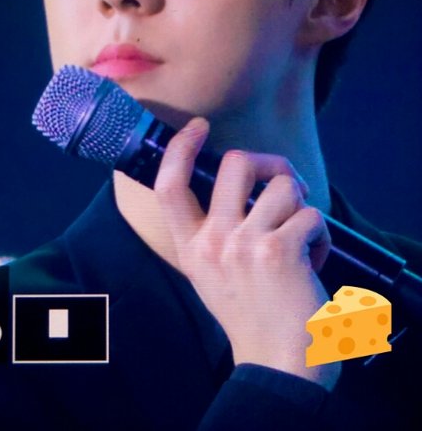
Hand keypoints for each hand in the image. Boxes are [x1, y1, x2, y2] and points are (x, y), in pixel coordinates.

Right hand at [154, 117, 340, 390]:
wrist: (278, 364)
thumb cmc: (253, 316)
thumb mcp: (213, 275)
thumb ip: (215, 232)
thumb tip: (243, 185)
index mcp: (192, 248)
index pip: (169, 186)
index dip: (180, 148)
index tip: (198, 126)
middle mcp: (212, 242)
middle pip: (236, 163)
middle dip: (271, 163)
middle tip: (286, 184)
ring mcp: (243, 244)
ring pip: (284, 186)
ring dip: (302, 209)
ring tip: (302, 241)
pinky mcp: (277, 250)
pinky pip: (311, 214)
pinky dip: (321, 234)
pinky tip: (314, 260)